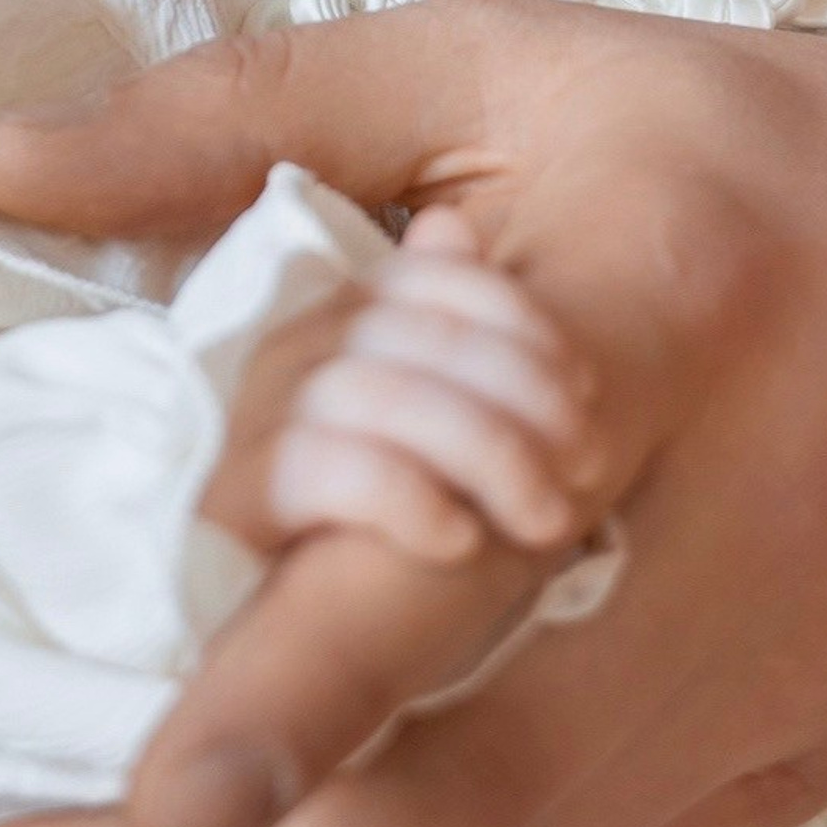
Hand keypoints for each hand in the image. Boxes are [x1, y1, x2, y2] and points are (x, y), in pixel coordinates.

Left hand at [0, 0, 826, 826]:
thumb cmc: (740, 140)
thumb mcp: (506, 68)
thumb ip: (252, 112)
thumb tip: (0, 166)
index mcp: (660, 314)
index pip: (480, 530)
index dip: (320, 687)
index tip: (159, 807)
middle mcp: (753, 524)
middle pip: (497, 778)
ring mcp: (799, 668)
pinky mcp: (819, 747)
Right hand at [204, 206, 608, 568]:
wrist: (233, 603)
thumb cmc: (344, 494)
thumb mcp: (396, 401)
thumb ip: (435, 322)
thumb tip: (451, 223)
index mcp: (338, 311)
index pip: (441, 278)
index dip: (527, 325)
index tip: (590, 389)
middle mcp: (294, 346)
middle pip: (431, 340)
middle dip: (530, 401)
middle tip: (593, 466)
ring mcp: (257, 415)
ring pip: (392, 401)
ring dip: (493, 459)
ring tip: (549, 520)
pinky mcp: (234, 493)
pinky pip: (334, 472)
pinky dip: (412, 503)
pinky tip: (463, 542)